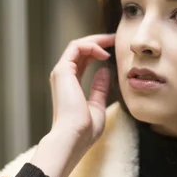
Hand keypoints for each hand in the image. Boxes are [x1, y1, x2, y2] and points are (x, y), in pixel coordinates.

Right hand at [30, 34, 114, 176]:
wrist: (73, 138)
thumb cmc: (84, 130)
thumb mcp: (97, 105)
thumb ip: (99, 88)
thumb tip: (104, 72)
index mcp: (70, 86)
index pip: (83, 61)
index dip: (98, 52)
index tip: (114, 50)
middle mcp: (64, 77)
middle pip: (80, 50)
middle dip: (98, 41)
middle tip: (115, 38)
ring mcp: (61, 72)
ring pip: (77, 45)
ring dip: (95, 40)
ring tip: (111, 41)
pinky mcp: (62, 70)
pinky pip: (76, 47)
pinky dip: (90, 45)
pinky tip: (104, 53)